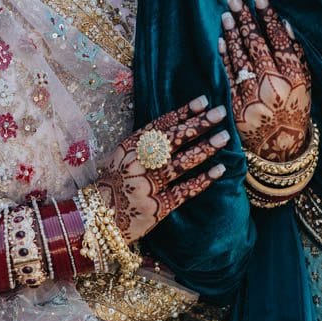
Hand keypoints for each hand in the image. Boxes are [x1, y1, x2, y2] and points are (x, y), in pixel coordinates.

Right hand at [97, 97, 227, 242]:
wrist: (98, 219)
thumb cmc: (114, 184)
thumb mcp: (122, 157)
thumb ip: (144, 144)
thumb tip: (176, 125)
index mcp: (129, 147)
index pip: (160, 125)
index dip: (183, 112)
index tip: (203, 101)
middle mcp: (138, 163)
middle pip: (173, 140)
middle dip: (198, 125)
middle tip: (219, 113)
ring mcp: (148, 185)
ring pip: (181, 163)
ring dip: (205, 148)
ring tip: (223, 137)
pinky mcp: (157, 207)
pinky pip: (184, 191)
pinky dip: (203, 180)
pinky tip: (219, 170)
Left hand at [219, 0, 310, 161]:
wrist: (282, 149)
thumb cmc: (296, 107)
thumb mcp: (305, 81)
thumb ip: (295, 53)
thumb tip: (283, 23)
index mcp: (294, 75)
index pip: (278, 37)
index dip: (267, 15)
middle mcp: (273, 84)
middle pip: (256, 43)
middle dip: (244, 18)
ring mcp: (252, 95)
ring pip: (239, 57)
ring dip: (231, 33)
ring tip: (226, 14)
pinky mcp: (235, 106)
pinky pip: (227, 75)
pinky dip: (223, 56)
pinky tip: (219, 40)